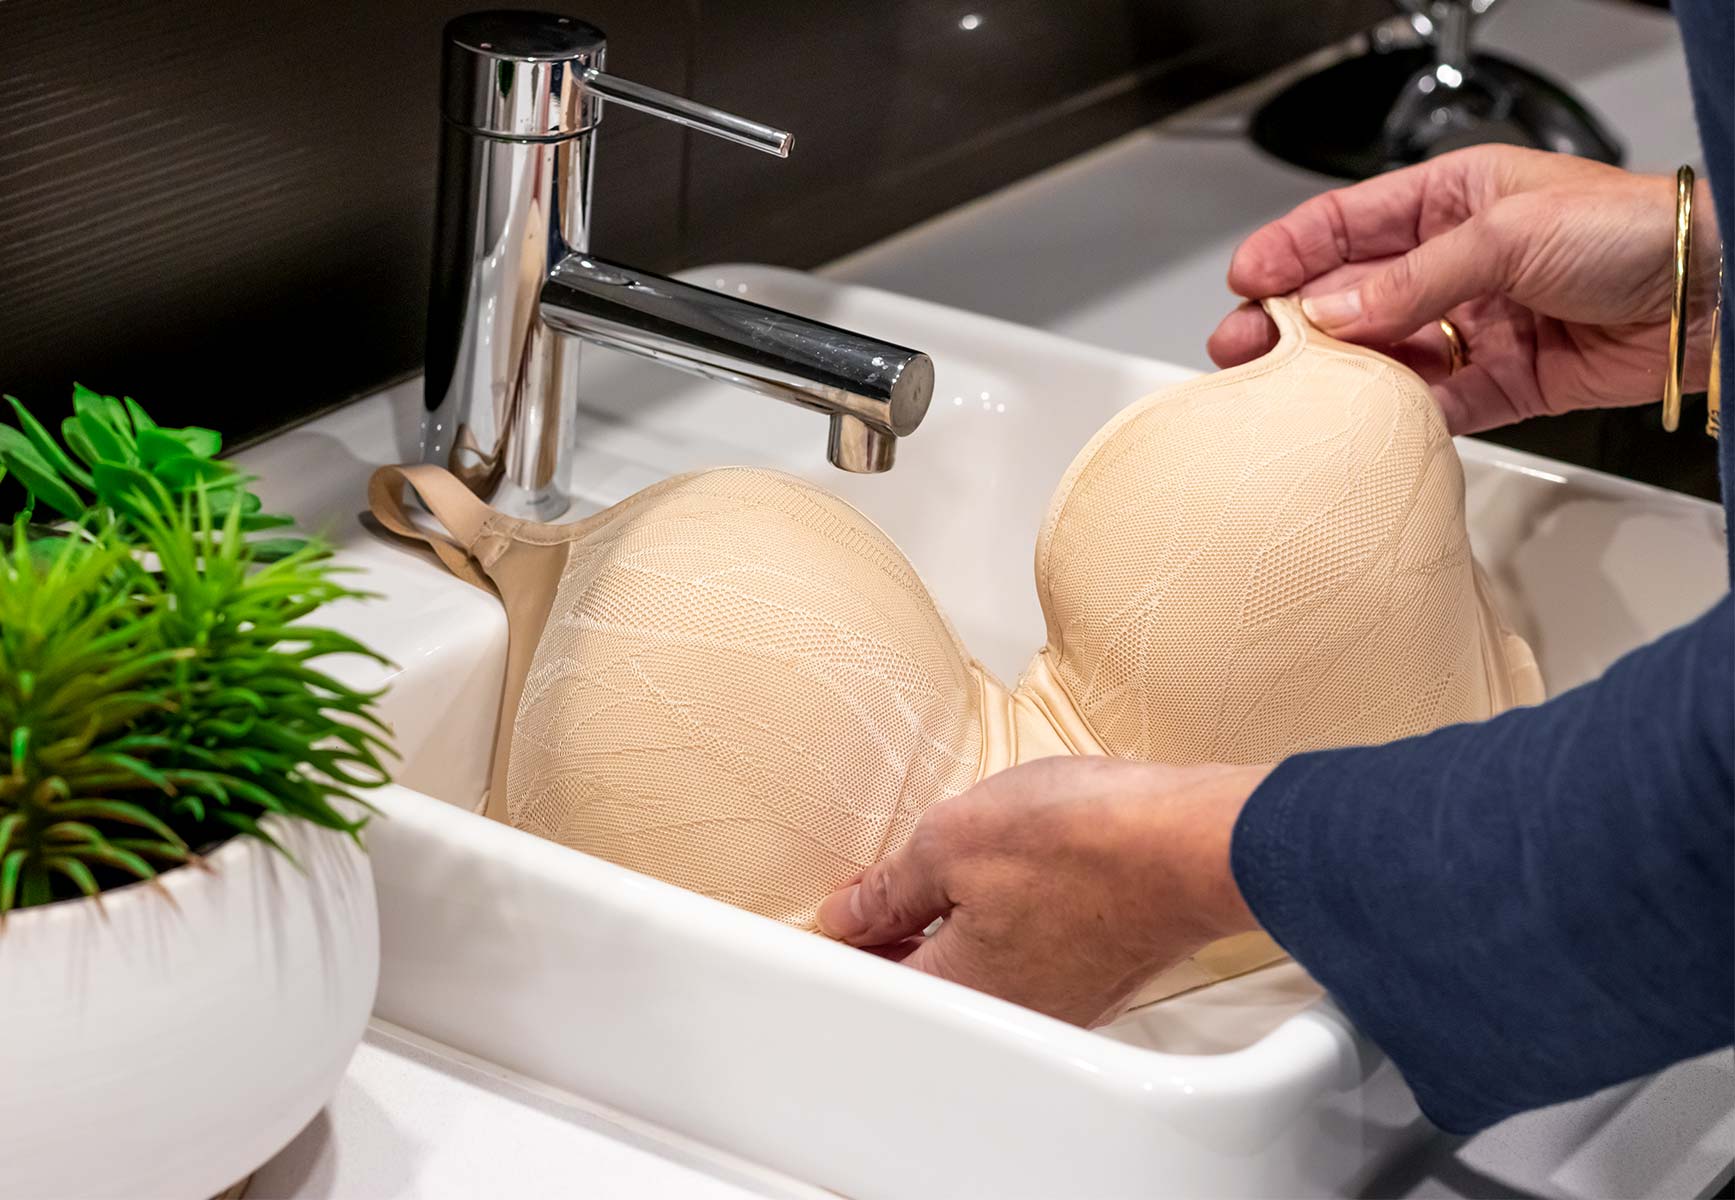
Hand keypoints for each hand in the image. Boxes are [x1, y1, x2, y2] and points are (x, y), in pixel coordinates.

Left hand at [816, 757, 1267, 1026]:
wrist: (1199, 840)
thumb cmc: (1086, 840)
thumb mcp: (952, 840)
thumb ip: (889, 887)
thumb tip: (849, 913)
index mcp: (965, 991)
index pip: (878, 977)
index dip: (852, 931)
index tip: (848, 897)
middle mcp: (1017, 1010)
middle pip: (933, 976)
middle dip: (902, 926)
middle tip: (895, 872)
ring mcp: (1069, 995)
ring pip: (987, 960)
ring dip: (961, 917)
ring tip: (960, 858)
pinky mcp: (1106, 966)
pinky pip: (1038, 948)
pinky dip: (1016, 913)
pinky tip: (1022, 869)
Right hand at [1207, 146, 1721, 434]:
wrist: (1716, 296)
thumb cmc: (1632, 230)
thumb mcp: (1506, 233)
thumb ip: (1412, 279)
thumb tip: (1332, 310)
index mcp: (1452, 201)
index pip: (1348, 224)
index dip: (1291, 252)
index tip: (1246, 282)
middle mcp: (1456, 263)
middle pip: (1352, 295)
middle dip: (1293, 322)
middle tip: (1244, 350)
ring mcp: (1475, 325)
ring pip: (1383, 354)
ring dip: (1338, 374)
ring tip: (1292, 392)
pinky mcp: (1501, 382)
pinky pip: (1432, 403)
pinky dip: (1396, 415)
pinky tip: (1362, 420)